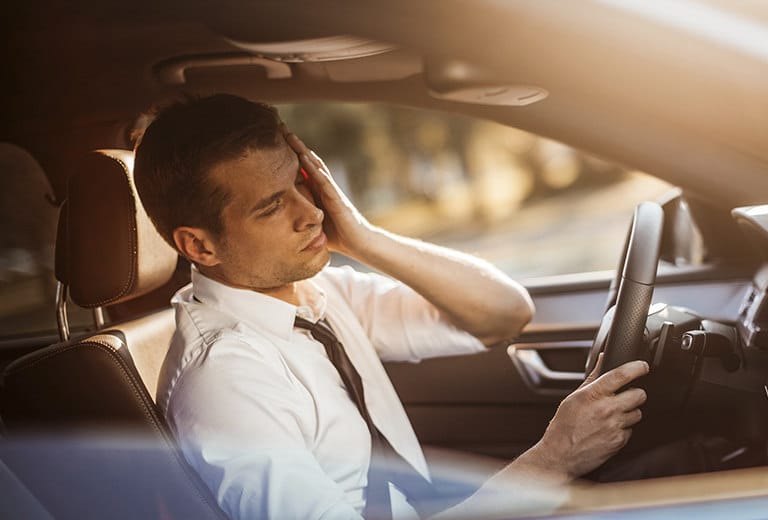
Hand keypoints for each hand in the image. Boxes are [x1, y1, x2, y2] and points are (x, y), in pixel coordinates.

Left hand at [282, 126, 370, 255]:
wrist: (360, 244)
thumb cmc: (338, 236)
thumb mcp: (314, 226)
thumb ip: (302, 220)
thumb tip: (280, 226)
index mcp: (318, 192)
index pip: (302, 169)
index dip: (291, 154)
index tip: (277, 140)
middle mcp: (324, 187)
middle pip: (308, 160)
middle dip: (295, 144)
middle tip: (280, 127)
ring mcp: (331, 191)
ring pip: (315, 165)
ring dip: (302, 149)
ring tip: (289, 135)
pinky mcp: (337, 199)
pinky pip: (322, 180)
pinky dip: (312, 167)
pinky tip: (303, 156)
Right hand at [523, 354, 648, 479]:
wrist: (560, 455)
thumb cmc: (564, 426)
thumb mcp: (574, 397)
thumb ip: (593, 377)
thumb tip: (603, 359)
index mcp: (593, 395)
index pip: (621, 375)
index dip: (637, 367)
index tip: (643, 366)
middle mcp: (606, 409)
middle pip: (639, 394)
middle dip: (635, 393)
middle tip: (626, 396)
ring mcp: (615, 426)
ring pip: (638, 413)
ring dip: (630, 412)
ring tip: (614, 415)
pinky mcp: (619, 441)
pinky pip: (631, 430)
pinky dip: (624, 428)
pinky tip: (610, 429)